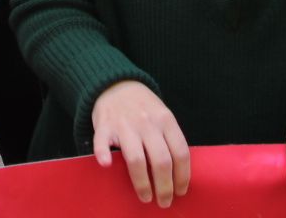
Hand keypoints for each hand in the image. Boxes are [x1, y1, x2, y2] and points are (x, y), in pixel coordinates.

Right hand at [91, 80, 189, 206]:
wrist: (115, 84)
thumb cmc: (143, 107)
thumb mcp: (163, 115)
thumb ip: (169, 138)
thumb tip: (179, 174)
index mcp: (166, 120)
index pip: (180, 152)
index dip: (182, 176)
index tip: (181, 192)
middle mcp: (147, 122)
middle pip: (161, 160)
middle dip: (165, 187)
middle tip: (165, 201)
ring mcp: (125, 124)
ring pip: (136, 158)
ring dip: (142, 183)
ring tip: (146, 197)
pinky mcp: (104, 125)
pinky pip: (102, 142)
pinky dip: (103, 154)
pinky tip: (107, 165)